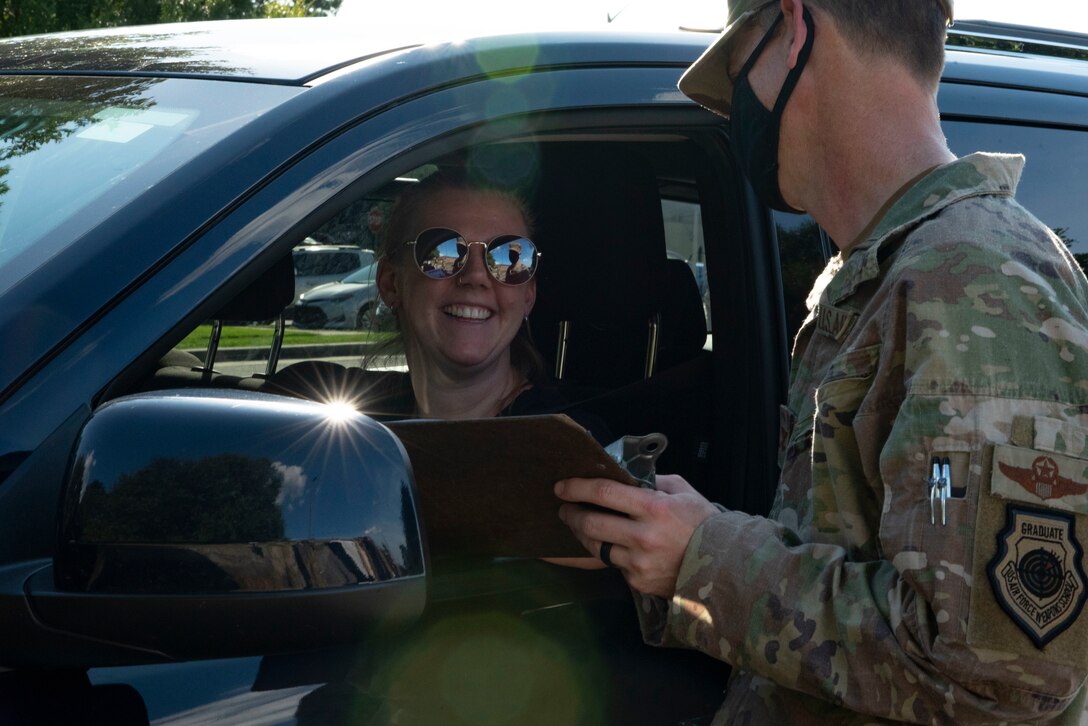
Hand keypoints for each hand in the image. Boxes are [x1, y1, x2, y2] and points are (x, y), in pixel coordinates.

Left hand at [554, 474, 718, 597]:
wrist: (724, 567)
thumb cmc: (703, 524)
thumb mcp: (683, 492)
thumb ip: (654, 482)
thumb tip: (627, 477)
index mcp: (653, 508)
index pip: (603, 493)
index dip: (577, 488)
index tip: (561, 486)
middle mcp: (642, 537)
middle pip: (590, 523)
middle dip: (571, 514)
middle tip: (564, 507)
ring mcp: (638, 563)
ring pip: (596, 547)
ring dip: (582, 534)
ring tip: (579, 524)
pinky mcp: (637, 582)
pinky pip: (614, 564)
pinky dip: (610, 553)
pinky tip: (611, 545)